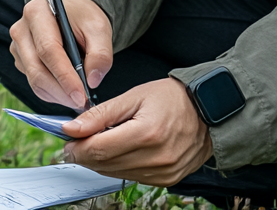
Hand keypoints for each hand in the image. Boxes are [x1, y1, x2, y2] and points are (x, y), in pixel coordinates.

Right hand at [8, 0, 112, 109]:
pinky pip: (34, 83)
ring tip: (78, 98)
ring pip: (34, 81)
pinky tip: (68, 91)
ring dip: (57, 95)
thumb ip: (101, 54)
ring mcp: (17, 47)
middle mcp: (21, 30)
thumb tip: (93, 82)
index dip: (64, 76)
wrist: (72, 13)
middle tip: (82, 103)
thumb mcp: (99, 28)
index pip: (48, 51)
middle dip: (61, 92)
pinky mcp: (20, 60)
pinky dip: (52, 93)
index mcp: (37, 13)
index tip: (81, 96)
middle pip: (37, 69)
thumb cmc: (84, 18)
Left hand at [59, 78, 211, 185]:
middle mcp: (156, 158)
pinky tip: (120, 150)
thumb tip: (71, 128)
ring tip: (100, 142)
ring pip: (115, 174)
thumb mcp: (134, 97)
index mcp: (147, 134)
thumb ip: (100, 114)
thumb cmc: (173, 99)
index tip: (67, 139)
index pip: (98, 150)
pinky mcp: (167, 180)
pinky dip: (119, 166)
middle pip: (104, 165)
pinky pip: (132, 177)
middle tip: (77, 141)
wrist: (208, 111)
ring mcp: (163, 172)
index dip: (77, 146)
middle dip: (85, 153)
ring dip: (101, 161)